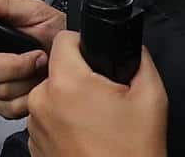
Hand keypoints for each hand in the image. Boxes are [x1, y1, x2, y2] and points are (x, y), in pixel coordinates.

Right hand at [0, 0, 64, 119]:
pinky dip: (26, 99)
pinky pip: (6, 108)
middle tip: (34, 54)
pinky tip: (36, 86)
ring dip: (24, 78)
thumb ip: (3, 4)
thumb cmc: (56, 32)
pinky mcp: (5, 106)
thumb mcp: (33, 11)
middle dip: (11, 64)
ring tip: (40, 66)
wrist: (78, 59)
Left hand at [26, 32, 168, 156]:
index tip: (96, 60)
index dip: (83, 45)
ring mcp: (33, 125)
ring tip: (97, 124)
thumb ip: (139, 61)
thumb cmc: (134, 151)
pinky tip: (85, 138)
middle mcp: (41, 100)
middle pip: (57, 71)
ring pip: (51, 96)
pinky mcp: (33, 144)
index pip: (63, 40)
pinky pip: (47, 121)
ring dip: (70, 103)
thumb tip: (130, 45)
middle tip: (104, 101)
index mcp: (66, 82)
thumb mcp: (151, 98)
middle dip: (80, 80)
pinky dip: (63, 124)